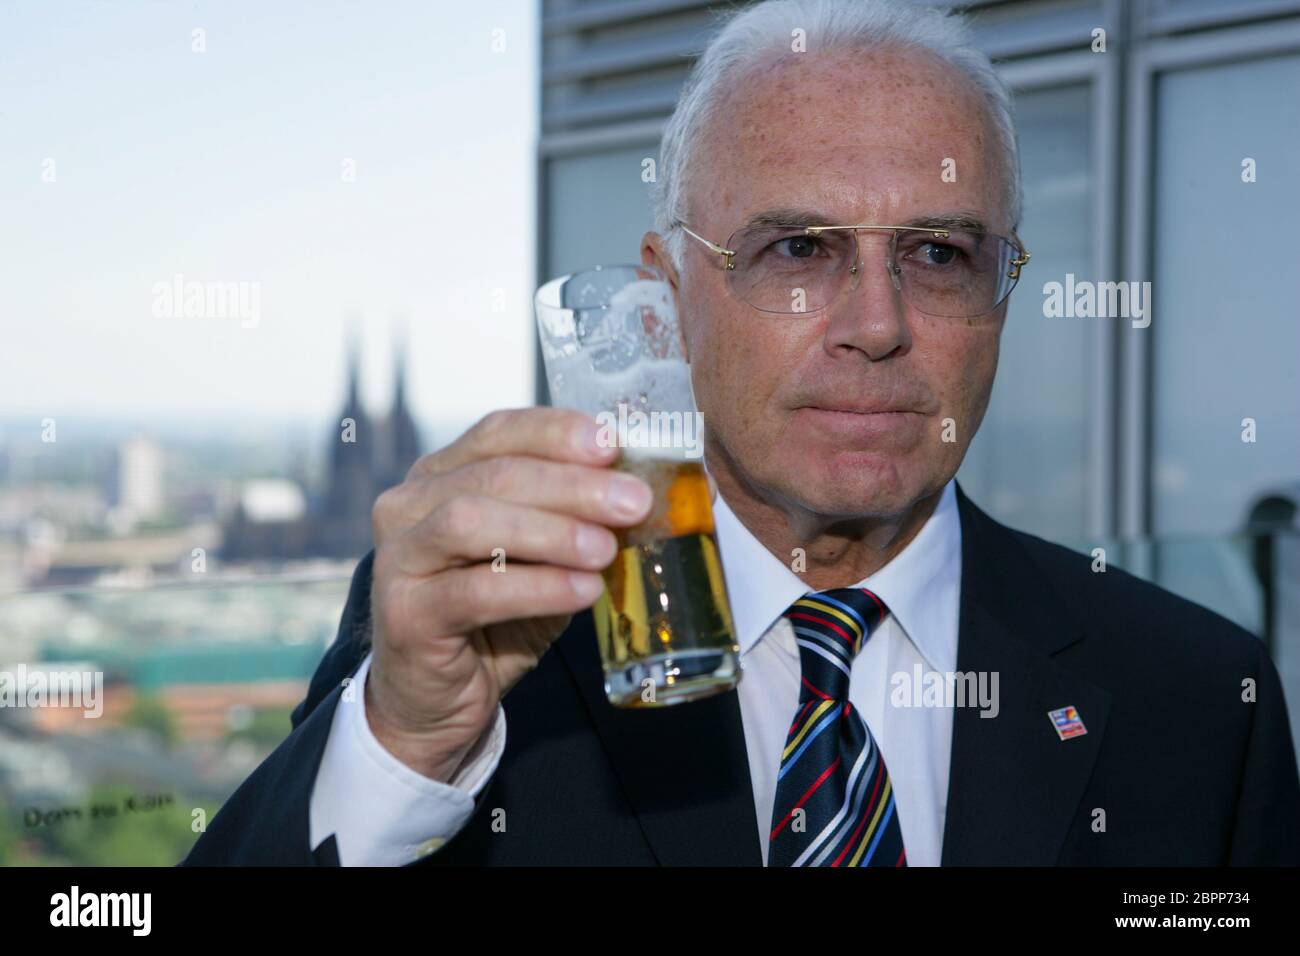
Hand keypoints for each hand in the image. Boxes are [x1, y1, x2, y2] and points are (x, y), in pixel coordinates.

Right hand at [364, 407, 651, 780]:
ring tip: (606, 549)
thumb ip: (571, 520)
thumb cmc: (495, 617)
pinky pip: (474, 590)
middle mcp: (408, 505)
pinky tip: (583, 591)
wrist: (439, 700)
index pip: (499, 432)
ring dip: (551, 531)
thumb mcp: (540, 557)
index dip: (557, 432)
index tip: (613, 443)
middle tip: (633, 501)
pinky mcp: (403, 613)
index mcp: (441, 475)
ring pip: (472, 522)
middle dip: (572, 485)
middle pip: (494, 474)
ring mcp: (398, 558)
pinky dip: (538, 587)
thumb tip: (635, 493)